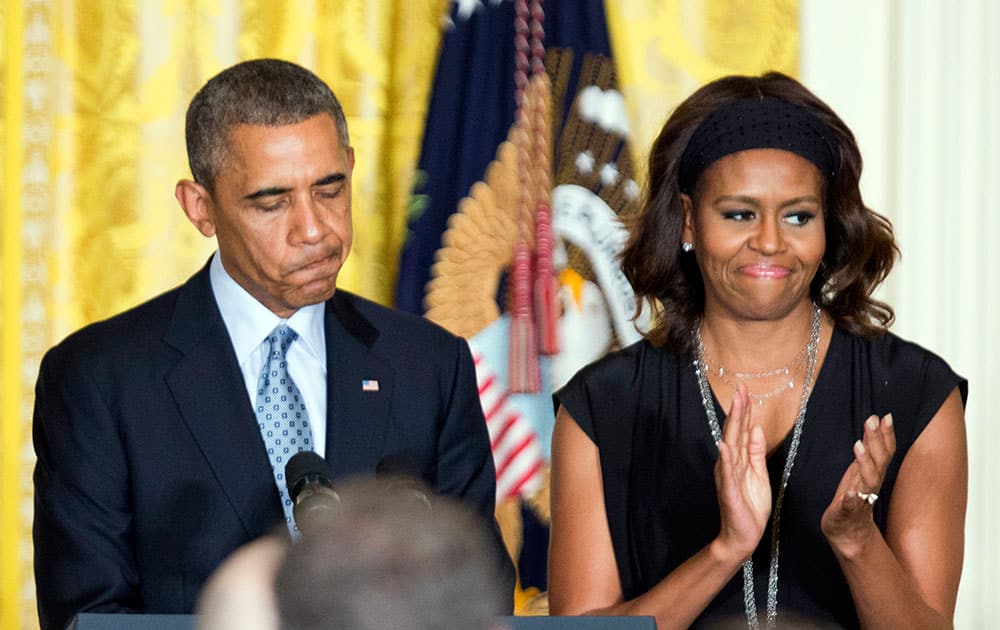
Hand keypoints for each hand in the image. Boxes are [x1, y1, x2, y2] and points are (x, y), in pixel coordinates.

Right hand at [713, 384, 771, 562]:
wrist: (742, 535)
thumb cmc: (749, 506)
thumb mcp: (759, 474)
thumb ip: (756, 451)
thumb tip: (756, 428)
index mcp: (738, 459)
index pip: (741, 430)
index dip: (744, 410)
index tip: (745, 390)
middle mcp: (730, 464)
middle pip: (735, 432)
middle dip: (738, 410)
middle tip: (740, 389)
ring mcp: (728, 476)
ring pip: (731, 445)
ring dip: (733, 426)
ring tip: (735, 406)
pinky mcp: (729, 491)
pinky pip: (728, 472)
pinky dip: (726, 458)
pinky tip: (725, 445)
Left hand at [821, 414, 895, 556]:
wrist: (848, 532)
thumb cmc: (853, 498)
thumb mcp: (860, 468)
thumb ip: (868, 448)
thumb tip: (874, 422)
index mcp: (872, 475)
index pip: (884, 452)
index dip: (886, 435)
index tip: (886, 417)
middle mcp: (869, 486)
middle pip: (878, 462)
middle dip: (876, 441)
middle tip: (872, 421)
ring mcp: (859, 500)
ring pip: (868, 482)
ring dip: (865, 464)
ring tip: (858, 446)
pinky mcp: (845, 513)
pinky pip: (850, 507)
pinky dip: (851, 500)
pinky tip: (849, 494)